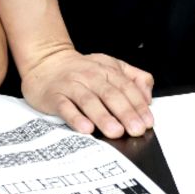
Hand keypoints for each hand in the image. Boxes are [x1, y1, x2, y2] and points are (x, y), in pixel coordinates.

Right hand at [21, 48, 154, 137]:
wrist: (46, 62)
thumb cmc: (82, 70)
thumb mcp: (112, 67)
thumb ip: (134, 79)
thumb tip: (148, 98)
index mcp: (107, 70)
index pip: (127, 87)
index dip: (138, 105)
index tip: (147, 121)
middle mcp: (91, 76)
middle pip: (111, 95)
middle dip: (126, 113)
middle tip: (136, 130)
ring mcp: (72, 86)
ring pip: (90, 101)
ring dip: (104, 117)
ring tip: (116, 131)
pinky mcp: (54, 97)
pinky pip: (65, 108)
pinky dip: (76, 118)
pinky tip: (86, 128)